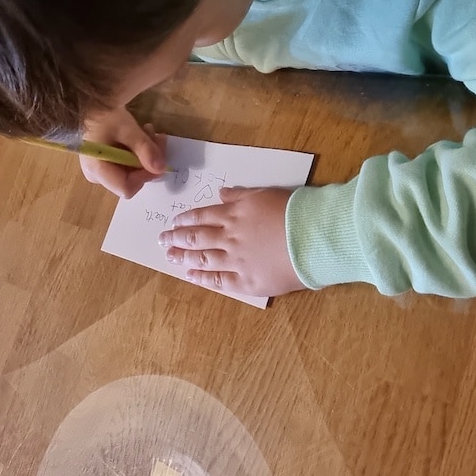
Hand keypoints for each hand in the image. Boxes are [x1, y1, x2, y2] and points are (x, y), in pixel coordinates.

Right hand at [81, 106, 166, 197]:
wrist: (91, 103)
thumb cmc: (104, 115)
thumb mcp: (127, 129)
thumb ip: (144, 149)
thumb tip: (161, 169)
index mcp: (96, 170)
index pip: (126, 188)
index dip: (145, 175)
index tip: (156, 156)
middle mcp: (97, 176)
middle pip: (131, 179)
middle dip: (148, 159)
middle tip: (158, 137)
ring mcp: (101, 170)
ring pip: (132, 170)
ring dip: (145, 151)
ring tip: (149, 129)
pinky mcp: (105, 163)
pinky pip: (127, 163)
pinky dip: (138, 150)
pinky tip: (141, 133)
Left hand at [158, 186, 305, 296]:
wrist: (313, 237)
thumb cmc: (293, 211)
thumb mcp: (264, 194)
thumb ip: (240, 195)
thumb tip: (221, 194)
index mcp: (234, 214)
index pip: (202, 216)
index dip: (185, 220)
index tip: (173, 222)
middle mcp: (229, 237)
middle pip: (196, 238)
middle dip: (176, 238)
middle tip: (162, 240)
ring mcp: (236, 261)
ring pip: (202, 259)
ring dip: (183, 257)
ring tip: (169, 256)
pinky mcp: (246, 282)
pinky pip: (219, 281)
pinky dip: (202, 278)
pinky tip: (190, 276)